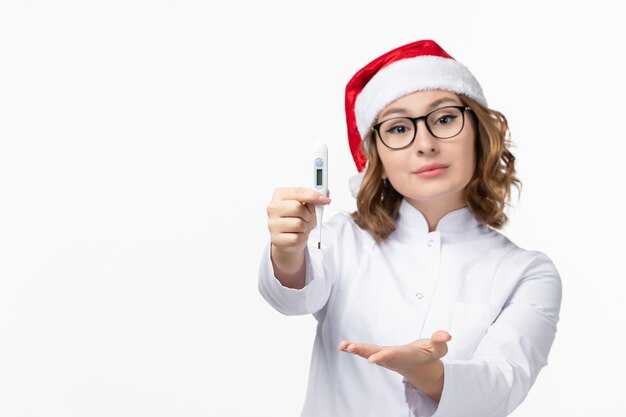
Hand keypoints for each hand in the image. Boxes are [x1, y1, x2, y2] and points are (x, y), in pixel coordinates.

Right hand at [266, 187, 330, 253]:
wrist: (290, 238)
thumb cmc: (298, 218)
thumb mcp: (308, 206)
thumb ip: (316, 198)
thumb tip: (325, 195)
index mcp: (280, 195)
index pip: (298, 192)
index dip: (314, 196)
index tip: (325, 200)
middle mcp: (273, 208)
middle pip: (296, 207)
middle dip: (307, 214)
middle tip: (307, 217)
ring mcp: (272, 224)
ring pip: (298, 224)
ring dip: (305, 226)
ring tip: (301, 227)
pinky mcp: (276, 239)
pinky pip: (296, 238)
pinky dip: (302, 237)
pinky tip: (297, 235)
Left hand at [337, 330, 451, 378]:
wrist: (421, 368)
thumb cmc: (428, 355)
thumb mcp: (438, 348)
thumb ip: (441, 341)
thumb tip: (446, 335)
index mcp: (406, 355)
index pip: (393, 355)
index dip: (383, 356)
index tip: (372, 359)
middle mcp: (393, 357)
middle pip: (376, 354)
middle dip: (363, 351)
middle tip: (350, 348)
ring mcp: (384, 356)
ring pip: (368, 352)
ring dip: (355, 350)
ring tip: (343, 346)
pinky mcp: (379, 354)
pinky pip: (365, 351)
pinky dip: (353, 349)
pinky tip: (342, 346)